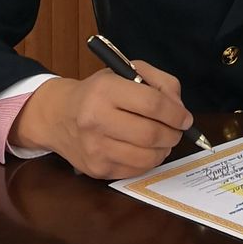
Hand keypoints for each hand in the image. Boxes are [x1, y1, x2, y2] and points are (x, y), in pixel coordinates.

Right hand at [9, 63, 192, 180]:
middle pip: (151, 134)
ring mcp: (95, 148)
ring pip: (147, 157)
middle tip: (177, 130)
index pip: (152, 104)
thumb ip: (160, 83)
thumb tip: (180, 110)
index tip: (185, 118)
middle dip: (173, 134)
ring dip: (164, 150)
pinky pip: (136, 170)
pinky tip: (145, 150)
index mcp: (105, 90)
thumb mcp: (125, 73)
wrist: (57, 116)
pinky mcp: (97, 169)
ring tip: (162, 140)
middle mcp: (96, 119)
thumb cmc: (97, 92)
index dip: (176, 113)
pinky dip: (149, 162)